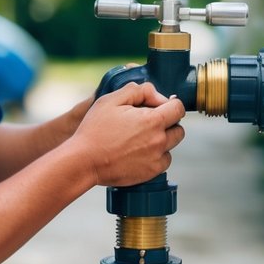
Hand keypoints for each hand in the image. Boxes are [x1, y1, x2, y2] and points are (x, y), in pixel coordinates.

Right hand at [71, 81, 185, 186]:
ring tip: (141, 138)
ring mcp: (156, 158)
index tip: (158, 106)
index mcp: (152, 120)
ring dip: (163, 139)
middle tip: (147, 122)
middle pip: (178, 128)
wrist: (84, 161)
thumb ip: (137, 90)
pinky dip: (157, 155)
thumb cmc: (95, 130)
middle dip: (167, 122)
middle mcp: (159, 140)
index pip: (178, 108)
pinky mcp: (151, 172)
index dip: (169, 104)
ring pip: (172, 145)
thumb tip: (155, 93)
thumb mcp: (111, 100)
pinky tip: (139, 151)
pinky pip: (164, 161)